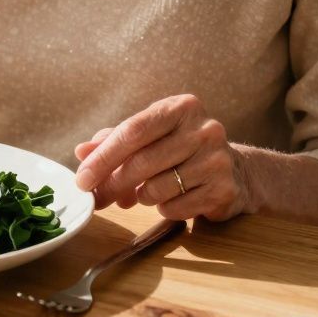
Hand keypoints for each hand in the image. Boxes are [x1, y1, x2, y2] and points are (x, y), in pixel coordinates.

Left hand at [73, 94, 252, 221]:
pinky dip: (163, 208)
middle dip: (112, 184)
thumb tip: (82, 152)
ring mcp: (217, 159)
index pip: (132, 131)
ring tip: (145, 192)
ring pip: (157, 188)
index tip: (82, 179)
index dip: (103, 157)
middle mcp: (203, 129)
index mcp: (180, 108)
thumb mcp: (149, 137)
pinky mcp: (225, 189)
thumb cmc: (180, 150)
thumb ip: (114, 141)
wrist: (235, 171)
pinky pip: (175, 207)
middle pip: (142, 161)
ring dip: (141, 196)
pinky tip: (169, 200)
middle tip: (96, 198)